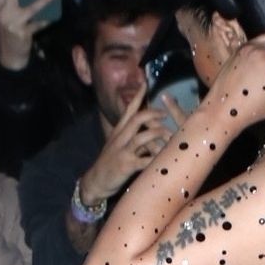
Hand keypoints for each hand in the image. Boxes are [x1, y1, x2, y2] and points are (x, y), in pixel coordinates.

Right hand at [0, 0, 58, 72]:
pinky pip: (37, 25)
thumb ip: (13, 3)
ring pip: (30, 7)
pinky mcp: (21, 34)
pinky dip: (46, 20)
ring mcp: (12, 23)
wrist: (10, 57)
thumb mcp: (7, 17)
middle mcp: (3, 13)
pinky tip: (54, 16)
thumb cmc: (12, 33)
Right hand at [80, 89, 183, 206]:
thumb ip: (133, 138)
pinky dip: (156, 159)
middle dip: (152, 114)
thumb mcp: (118, 146)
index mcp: (118, 132)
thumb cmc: (109, 164)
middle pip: (136, 119)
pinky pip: (144, 161)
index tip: (145, 83)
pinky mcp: (127, 166)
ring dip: (157, 134)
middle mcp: (120, 138)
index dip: (137, 96)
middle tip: (165, 114)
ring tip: (170, 136)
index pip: (128, 110)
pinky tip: (166, 159)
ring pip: (142, 137)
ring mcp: (123, 152)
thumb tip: (149, 132)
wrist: (95, 181)